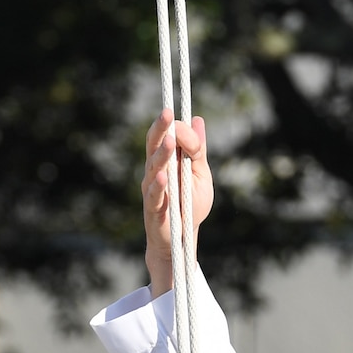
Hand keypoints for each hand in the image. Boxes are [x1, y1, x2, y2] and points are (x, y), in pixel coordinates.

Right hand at [142, 110, 212, 295]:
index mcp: (166, 161)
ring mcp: (152, 190)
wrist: (182, 240)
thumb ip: (198, 150)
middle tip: (166, 112)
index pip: (167, 137)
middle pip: (154, 146)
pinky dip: (159, 187)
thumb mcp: (199, 174)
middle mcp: (155, 172)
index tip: (185, 119)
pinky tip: (163, 177)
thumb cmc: (189, 205)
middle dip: (160, 129)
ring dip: (162, 155)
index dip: (176, 127)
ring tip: (170, 142)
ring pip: (154, 169)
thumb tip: (198, 119)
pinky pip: (155, 197)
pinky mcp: (154, 210)